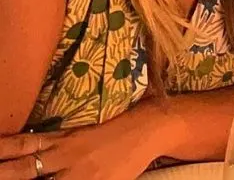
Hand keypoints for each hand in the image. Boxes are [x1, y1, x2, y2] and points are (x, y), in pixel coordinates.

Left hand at [0, 112, 160, 179]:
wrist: (148, 130)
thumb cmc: (113, 132)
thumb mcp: (79, 135)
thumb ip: (53, 145)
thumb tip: (24, 153)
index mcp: (61, 140)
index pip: (22, 146)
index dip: (2, 149)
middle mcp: (66, 156)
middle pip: (25, 169)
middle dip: (4, 173)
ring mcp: (81, 173)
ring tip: (8, 178)